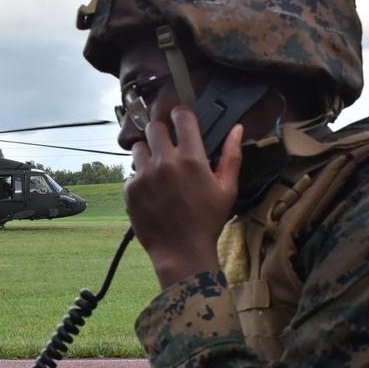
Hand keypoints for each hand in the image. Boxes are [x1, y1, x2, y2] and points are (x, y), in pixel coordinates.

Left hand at [124, 106, 242, 287]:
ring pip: (139, 148)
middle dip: (161, 132)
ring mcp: (145, 176)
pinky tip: (152, 193)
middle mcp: (165, 163)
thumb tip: (237, 129)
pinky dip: (140, 179)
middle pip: (154, 127)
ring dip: (148, 153)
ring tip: (158, 170)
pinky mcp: (131, 190)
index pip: (181, 117)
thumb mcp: (226, 189)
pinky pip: (132, 173)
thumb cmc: (208, 221)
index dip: (181, 115)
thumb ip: (231, 156)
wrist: (182, 252)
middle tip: (168, 146)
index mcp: (192, 159)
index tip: (181, 120)